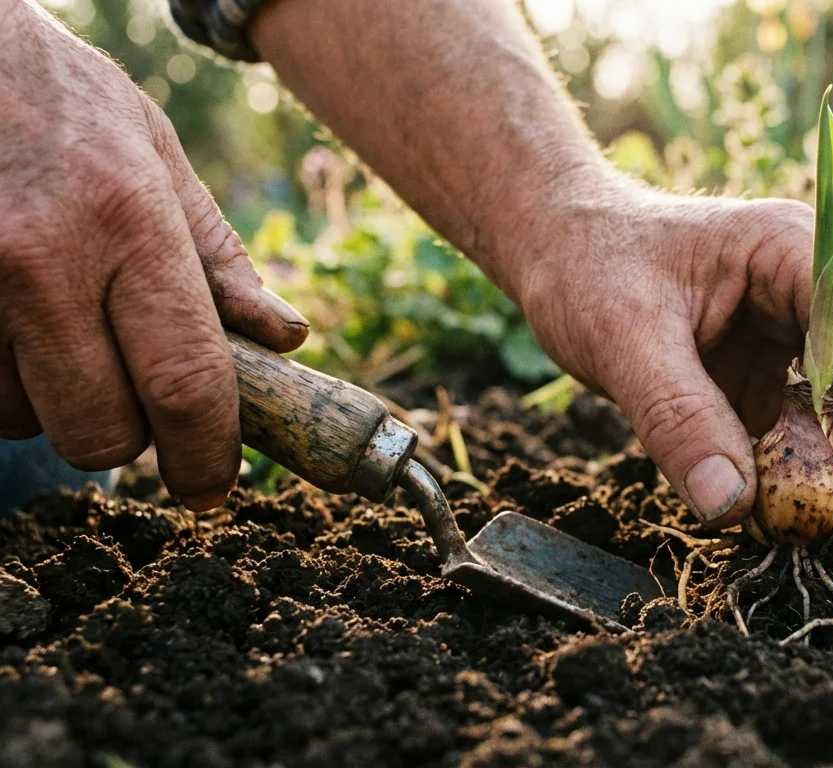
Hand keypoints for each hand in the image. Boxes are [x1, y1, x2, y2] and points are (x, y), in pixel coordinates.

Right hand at [0, 2, 307, 509]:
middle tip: (136, 396)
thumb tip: (286, 337)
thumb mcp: (158, 157)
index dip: (205, 455)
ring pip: (22, 422)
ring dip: (51, 406)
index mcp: (128, 225)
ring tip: (59, 333)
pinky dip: (0, 386)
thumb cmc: (64, 103)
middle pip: (101, 429)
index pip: (185, 382)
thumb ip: (218, 257)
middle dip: (129, 439)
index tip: (211, 486)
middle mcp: (40, 262)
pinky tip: (12, 331)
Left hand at [513, 180, 832, 570]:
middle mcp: (817, 293)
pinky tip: (813, 525)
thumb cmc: (586, 264)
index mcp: (798, 256)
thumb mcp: (620, 336)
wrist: (555, 242)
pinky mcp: (776, 374)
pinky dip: (827, 480)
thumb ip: (676, 417)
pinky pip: (823, 432)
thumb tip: (730, 509)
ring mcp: (801, 335)